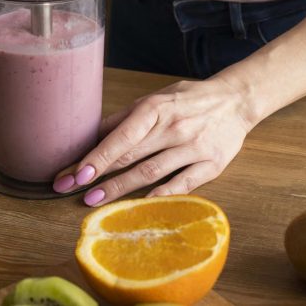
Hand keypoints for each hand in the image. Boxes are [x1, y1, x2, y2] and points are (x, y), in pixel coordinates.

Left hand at [53, 78, 258, 206]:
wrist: (236, 100)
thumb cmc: (188, 100)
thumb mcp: (155, 99)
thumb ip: (124, 119)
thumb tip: (90, 135)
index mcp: (156, 109)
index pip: (120, 137)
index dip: (95, 157)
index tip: (73, 174)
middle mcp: (174, 128)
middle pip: (131, 157)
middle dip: (98, 176)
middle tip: (69, 190)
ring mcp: (194, 147)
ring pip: (152, 172)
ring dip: (121, 189)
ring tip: (94, 201)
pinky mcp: (212, 164)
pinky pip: (183, 184)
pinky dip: (161, 195)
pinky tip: (141, 205)